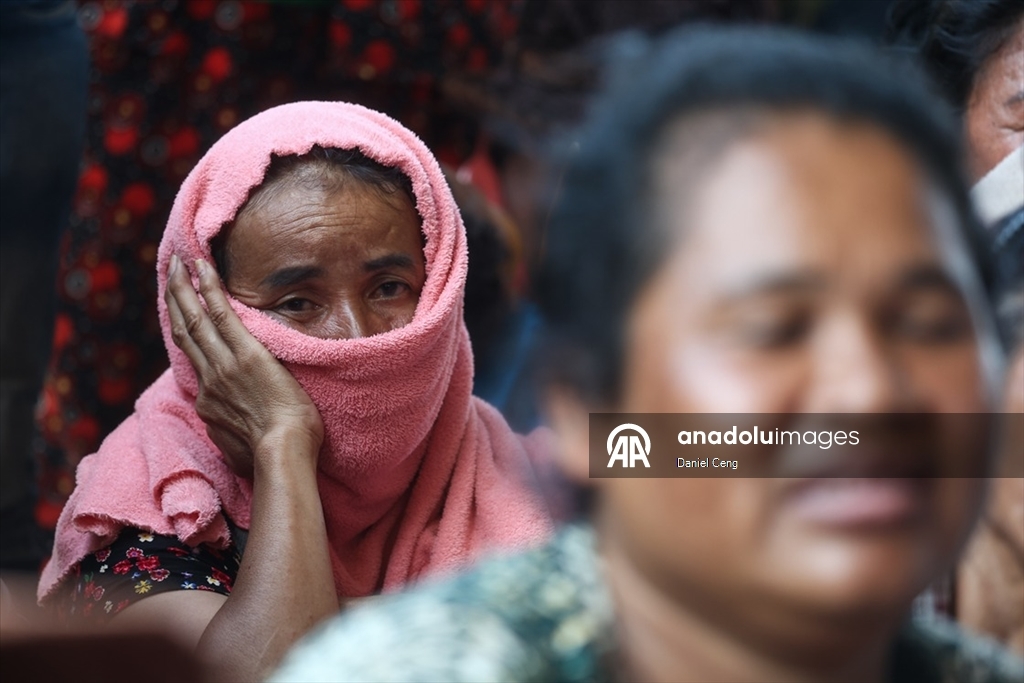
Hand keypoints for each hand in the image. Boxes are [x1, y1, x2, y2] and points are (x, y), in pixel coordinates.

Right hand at [164, 255, 323, 476]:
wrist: (283, 454)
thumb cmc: (275, 458)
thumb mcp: (244, 451)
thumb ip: (235, 437)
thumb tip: (239, 438)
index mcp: (211, 404)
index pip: (195, 363)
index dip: (186, 337)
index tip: (180, 319)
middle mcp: (210, 381)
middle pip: (185, 333)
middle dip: (175, 302)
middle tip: (169, 275)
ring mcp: (224, 365)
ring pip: (195, 320)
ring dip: (184, 288)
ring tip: (179, 263)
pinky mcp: (245, 354)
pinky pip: (221, 314)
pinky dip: (210, 288)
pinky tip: (203, 266)